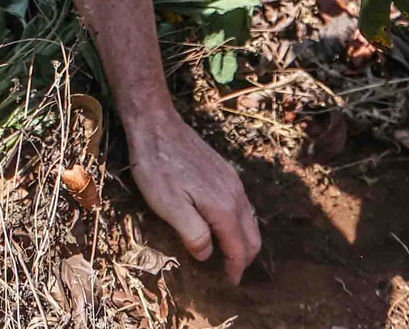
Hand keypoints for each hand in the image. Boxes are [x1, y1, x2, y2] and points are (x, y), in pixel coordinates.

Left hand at [126, 113, 261, 282]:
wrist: (156, 125)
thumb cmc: (158, 167)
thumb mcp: (169, 206)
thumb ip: (193, 234)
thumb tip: (207, 255)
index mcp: (223, 207)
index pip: (238, 247)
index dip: (236, 269)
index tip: (231, 284)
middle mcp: (234, 194)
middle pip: (252, 235)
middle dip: (245, 257)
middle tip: (231, 272)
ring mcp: (231, 180)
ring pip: (249, 218)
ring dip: (243, 239)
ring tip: (228, 253)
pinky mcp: (224, 170)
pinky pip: (241, 204)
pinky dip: (239, 222)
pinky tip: (223, 223)